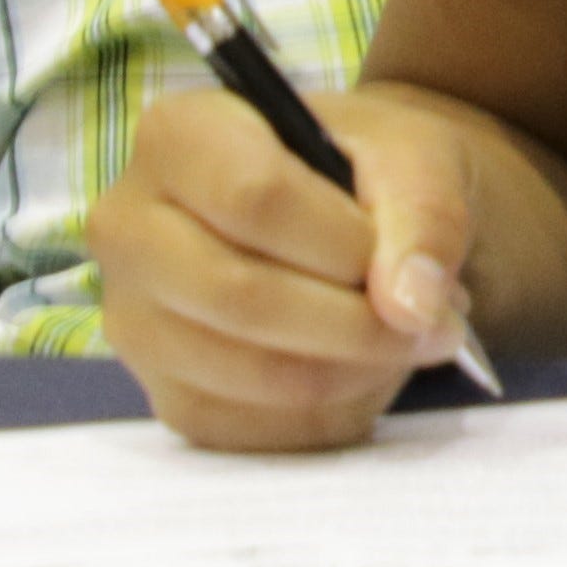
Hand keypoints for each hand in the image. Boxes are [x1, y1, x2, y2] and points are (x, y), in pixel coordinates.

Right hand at [90, 80, 483, 450]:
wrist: (350, 220)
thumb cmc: (369, 172)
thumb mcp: (416, 158)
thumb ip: (425, 216)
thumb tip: (410, 308)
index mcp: (178, 135)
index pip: (254, 198)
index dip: (346, 243)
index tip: (405, 257)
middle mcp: (130, 228)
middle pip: (240, 295)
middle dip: (357, 323)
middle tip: (436, 324)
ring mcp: (137, 322)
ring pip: (250, 374)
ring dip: (355, 371)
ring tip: (405, 338)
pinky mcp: (169, 396)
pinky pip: (256, 431)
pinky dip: (333, 412)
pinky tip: (362, 368)